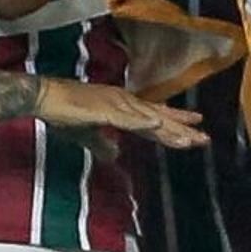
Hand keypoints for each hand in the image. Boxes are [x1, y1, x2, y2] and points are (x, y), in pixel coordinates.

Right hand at [37, 77, 208, 149]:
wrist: (45, 96)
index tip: (195, 127)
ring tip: (191, 139)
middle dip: (182, 129)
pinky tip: (157, 126)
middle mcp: (124, 102)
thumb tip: (115, 155)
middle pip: (159, 118)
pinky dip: (143, 122)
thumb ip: (103, 144)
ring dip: (170, 130)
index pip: (154, 117)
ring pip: (150, 120)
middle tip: (205, 138)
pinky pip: (128, 119)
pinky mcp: (105, 110)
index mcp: (122, 107)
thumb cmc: (63, 112)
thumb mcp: (87, 134)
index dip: (174, 124)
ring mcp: (117, 104)